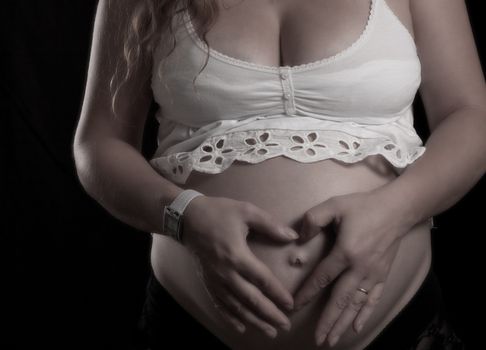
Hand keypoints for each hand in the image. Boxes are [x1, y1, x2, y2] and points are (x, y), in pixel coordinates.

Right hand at [181, 195, 298, 337]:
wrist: (187, 218)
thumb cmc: (218, 212)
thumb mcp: (246, 211)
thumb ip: (270, 225)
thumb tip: (293, 236)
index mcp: (237, 255)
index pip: (262, 279)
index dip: (277, 293)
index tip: (290, 305)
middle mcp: (226, 273)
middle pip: (251, 299)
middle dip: (269, 314)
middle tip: (285, 325)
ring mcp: (215, 280)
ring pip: (236, 306)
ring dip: (254, 321)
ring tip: (269, 331)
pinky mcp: (207, 282)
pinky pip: (219, 304)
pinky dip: (230, 318)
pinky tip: (241, 327)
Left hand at [292, 190, 411, 346]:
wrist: (397, 209)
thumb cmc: (364, 206)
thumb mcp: (334, 205)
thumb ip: (313, 219)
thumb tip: (299, 237)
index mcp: (345, 252)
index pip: (322, 278)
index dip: (307, 293)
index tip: (295, 307)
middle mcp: (359, 269)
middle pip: (340, 300)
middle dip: (327, 321)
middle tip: (318, 340)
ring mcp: (373, 275)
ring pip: (356, 305)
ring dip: (343, 323)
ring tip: (332, 340)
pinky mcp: (383, 276)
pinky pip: (373, 300)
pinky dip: (365, 315)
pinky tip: (357, 327)